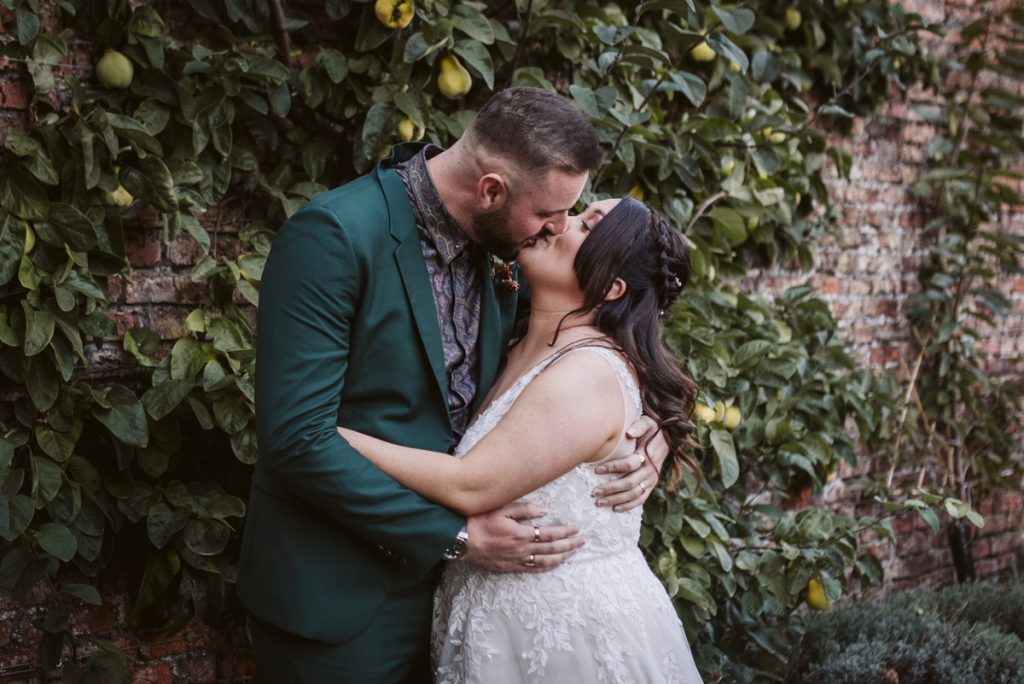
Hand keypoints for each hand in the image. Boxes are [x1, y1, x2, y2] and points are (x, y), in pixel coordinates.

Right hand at [463, 502, 583, 572]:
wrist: (460, 540)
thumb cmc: (480, 520)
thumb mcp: (502, 508)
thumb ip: (525, 509)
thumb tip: (546, 510)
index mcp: (522, 534)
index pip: (550, 533)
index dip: (565, 532)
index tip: (576, 528)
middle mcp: (522, 550)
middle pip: (552, 549)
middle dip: (569, 545)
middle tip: (582, 542)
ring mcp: (516, 561)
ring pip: (545, 561)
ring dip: (561, 557)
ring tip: (573, 553)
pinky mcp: (509, 567)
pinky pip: (533, 569)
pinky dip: (546, 567)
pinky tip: (554, 564)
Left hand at [591, 415, 666, 511]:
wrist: (667, 438)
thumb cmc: (652, 430)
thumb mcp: (648, 422)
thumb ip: (639, 426)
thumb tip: (628, 433)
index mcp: (648, 456)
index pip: (629, 464)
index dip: (613, 467)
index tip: (596, 469)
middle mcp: (650, 471)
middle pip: (629, 483)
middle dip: (610, 489)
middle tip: (594, 492)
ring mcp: (651, 480)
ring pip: (633, 494)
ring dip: (616, 500)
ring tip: (599, 502)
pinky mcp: (651, 486)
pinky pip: (640, 499)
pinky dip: (628, 506)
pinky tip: (615, 509)